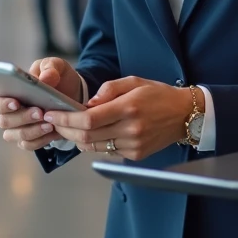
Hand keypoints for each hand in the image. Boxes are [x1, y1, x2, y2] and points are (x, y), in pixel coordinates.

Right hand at [0, 58, 83, 151]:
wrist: (75, 95)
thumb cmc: (58, 79)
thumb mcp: (57, 66)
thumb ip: (50, 67)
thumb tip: (44, 79)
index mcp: (9, 93)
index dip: (1, 104)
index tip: (15, 102)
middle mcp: (9, 113)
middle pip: (4, 121)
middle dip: (22, 117)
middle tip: (39, 112)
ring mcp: (18, 128)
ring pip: (16, 135)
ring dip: (32, 130)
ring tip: (50, 123)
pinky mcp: (29, 140)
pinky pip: (29, 144)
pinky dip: (41, 139)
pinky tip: (53, 131)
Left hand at [44, 77, 193, 161]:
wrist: (185, 115)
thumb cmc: (158, 94)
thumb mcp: (133, 81)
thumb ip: (108, 91)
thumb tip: (86, 105)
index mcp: (128, 108)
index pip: (87, 120)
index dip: (65, 119)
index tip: (51, 114)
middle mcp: (130, 130)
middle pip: (86, 137)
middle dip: (65, 130)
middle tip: (53, 121)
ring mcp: (133, 145)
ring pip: (94, 147)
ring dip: (77, 138)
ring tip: (68, 127)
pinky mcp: (135, 155)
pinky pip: (107, 151)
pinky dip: (94, 143)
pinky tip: (91, 134)